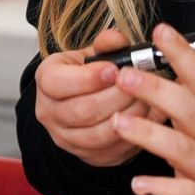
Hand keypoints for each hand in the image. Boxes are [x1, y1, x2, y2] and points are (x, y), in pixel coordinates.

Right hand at [32, 28, 167, 166]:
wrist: (85, 101)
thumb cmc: (89, 75)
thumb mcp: (93, 55)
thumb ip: (106, 45)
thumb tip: (116, 38)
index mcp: (46, 80)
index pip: (56, 83)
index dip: (88, 78)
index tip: (115, 70)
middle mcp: (49, 112)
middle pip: (81, 110)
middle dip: (116, 97)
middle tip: (140, 85)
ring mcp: (65, 137)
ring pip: (97, 133)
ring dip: (128, 116)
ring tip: (148, 101)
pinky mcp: (87, 155)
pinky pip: (112, 150)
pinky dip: (134, 135)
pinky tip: (148, 119)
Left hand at [114, 24, 194, 194]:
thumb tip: (177, 76)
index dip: (182, 55)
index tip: (161, 32)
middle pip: (189, 109)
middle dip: (156, 90)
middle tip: (124, 75)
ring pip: (182, 149)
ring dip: (149, 135)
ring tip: (118, 122)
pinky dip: (163, 190)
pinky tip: (138, 185)